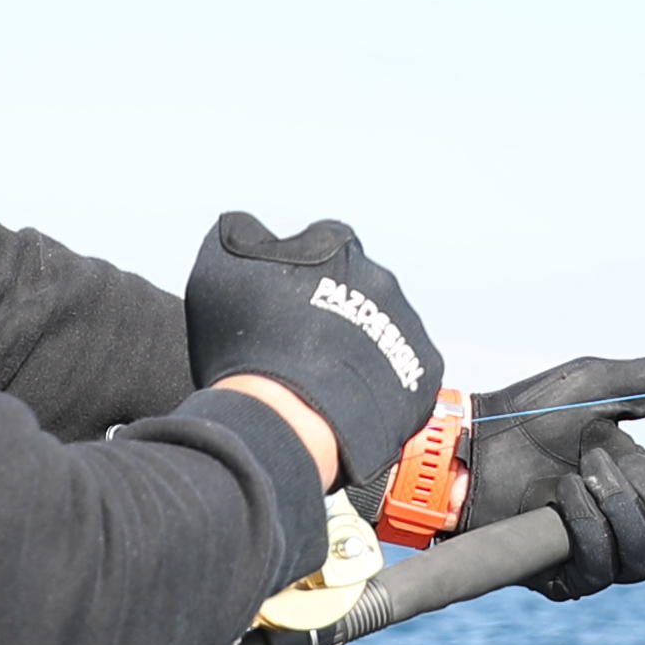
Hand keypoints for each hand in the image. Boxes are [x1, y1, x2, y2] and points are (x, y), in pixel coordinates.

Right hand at [181, 213, 444, 501]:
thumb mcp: (220, 267)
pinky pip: (404, 372)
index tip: (282, 305)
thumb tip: (246, 226)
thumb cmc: (250, 344)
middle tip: (302, 346)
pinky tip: (351, 400)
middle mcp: (381, 279)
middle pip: (357, 286)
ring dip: (359, 348)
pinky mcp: (424, 371)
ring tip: (324, 381)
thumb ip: (239, 235)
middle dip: (336, 309)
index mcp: (337, 246)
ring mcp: (407, 325)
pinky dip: (382, 383)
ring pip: (383, 329)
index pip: (321, 244)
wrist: (288, 418)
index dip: (298, 274)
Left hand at [457, 352, 644, 597]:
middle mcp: (629, 526)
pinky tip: (565, 494)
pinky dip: (589, 527)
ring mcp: (599, 554)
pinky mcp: (566, 576)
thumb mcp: (593, 386)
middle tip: (630, 464)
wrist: (469, 447)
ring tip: (584, 472)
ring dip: (622, 511)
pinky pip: (600, 568)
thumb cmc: (526, 414)